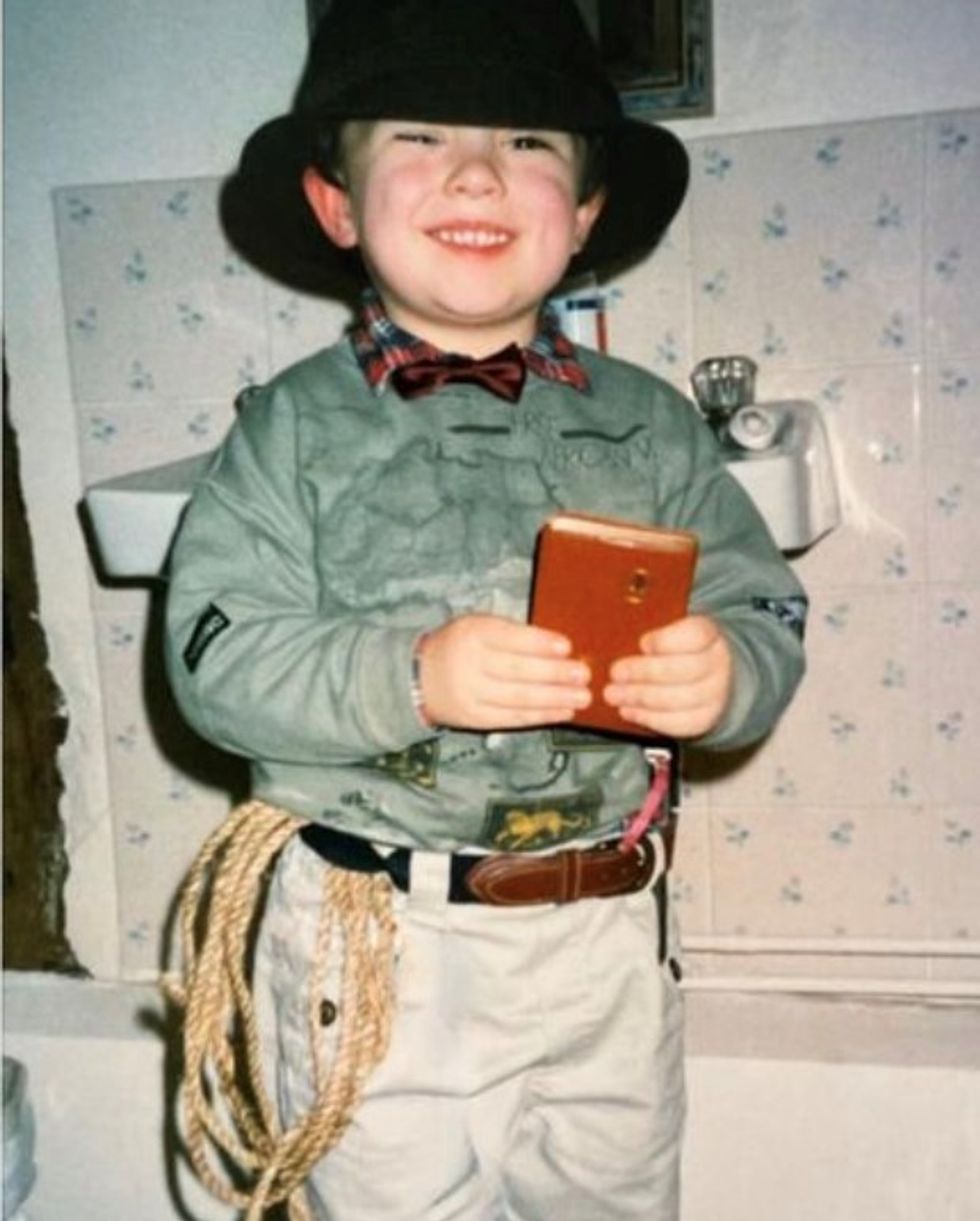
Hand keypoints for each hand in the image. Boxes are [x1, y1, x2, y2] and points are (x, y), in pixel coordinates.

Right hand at [418, 614, 590, 730]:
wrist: (418, 677)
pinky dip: (541, 716)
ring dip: (555, 699)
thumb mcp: (478, 625)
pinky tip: (563, 711)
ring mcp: (471, 694)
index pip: (510, 638)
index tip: (567, 647)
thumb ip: (512, 633)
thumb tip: (559, 648)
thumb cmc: (460, 645)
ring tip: (582, 697)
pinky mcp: (475, 718)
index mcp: (472, 633)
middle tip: (584, 675)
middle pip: (517, 671)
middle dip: (555, 674)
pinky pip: (512, 718)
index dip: (540, 643)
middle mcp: (469, 664)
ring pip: (518, 698)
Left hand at [603, 614, 732, 738]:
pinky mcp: (705, 719)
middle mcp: (718, 665)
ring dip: (640, 697)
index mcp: (710, 635)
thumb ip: (651, 629)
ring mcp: (715, 695)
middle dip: (644, 672)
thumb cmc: (679, 648)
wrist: (709, 675)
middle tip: (615, 673)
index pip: (696, 635)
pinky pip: (677, 723)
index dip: (667, 641)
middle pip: (683, 670)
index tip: (643, 644)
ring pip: (678, 699)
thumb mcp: (672, 629)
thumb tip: (619, 632)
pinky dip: (648, 718)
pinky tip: (627, 710)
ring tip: (613, 694)